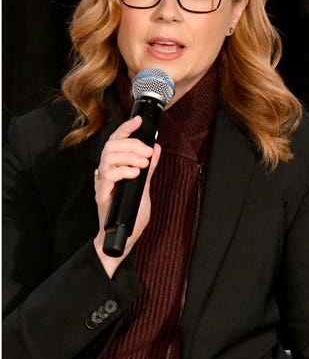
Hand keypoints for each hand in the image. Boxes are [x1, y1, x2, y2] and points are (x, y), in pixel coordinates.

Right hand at [92, 115, 161, 276]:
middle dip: (132, 143)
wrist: (122, 239)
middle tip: (148, 151)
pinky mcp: (102, 194)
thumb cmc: (130, 215)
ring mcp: (102, 183)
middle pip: (111, 145)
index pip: (116, 141)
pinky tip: (135, 173)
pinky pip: (108, 175)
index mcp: (114, 168)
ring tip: (144, 162)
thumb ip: (148, 168)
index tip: (138, 120)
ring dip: (130, 155)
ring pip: (108, 157)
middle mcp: (105, 173)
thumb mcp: (143, 187)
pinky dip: (123, 170)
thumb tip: (156, 148)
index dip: (126, 129)